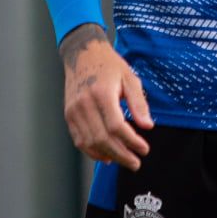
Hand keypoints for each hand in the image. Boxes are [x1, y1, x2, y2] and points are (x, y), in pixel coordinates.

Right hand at [60, 24, 153, 169]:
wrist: (82, 54)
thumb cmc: (109, 65)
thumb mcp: (130, 78)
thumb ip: (139, 103)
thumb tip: (148, 126)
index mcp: (102, 93)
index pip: (117, 127)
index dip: (131, 142)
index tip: (144, 149)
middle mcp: (85, 104)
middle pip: (102, 139)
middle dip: (122, 155)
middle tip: (136, 163)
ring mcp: (74, 111)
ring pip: (90, 143)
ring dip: (108, 156)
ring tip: (124, 160)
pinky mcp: (69, 115)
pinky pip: (79, 140)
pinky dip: (92, 152)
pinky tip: (106, 157)